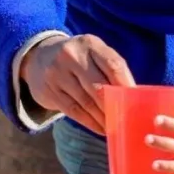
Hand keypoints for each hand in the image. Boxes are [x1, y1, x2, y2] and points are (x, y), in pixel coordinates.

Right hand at [20, 34, 135, 133]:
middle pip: (99, 87)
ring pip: (86, 102)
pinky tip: (101, 129)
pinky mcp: (49, 91)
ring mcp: (57, 73)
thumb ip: (111, 68)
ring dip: (104, 118)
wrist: (38, 57)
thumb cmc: (78, 59)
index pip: (113, 65)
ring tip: (116, 128)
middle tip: (127, 120)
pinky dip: (90, 123)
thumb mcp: (93, 53)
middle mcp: (71, 56)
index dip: (126, 85)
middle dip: (115, 106)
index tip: (136, 101)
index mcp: (89, 44)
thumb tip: (134, 95)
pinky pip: (74, 111)